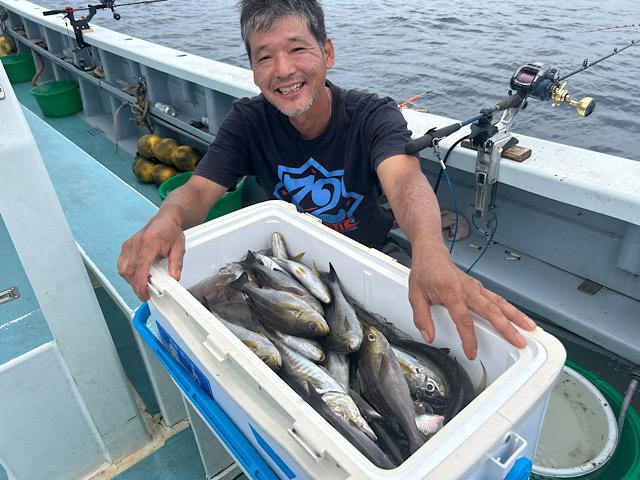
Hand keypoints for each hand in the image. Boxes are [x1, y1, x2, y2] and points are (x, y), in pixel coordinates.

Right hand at [118, 215, 184, 300]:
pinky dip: (128, 273)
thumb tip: (174, 277)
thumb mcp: (179, 247)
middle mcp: (136, 242)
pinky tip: (138, 275)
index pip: (140, 266)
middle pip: (129, 270)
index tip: (143, 293)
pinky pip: (122, 264)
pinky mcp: (126, 246)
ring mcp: (129, 244)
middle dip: (136, 285)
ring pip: (123, 269)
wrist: (165, 220)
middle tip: (146, 293)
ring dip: (131, 280)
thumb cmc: (171, 231)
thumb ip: (176, 263)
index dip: (140, 283)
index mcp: (149, 242)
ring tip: (144, 284)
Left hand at [408, 241, 535, 359]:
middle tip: (518, 341)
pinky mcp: (479, 288)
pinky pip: (497, 299)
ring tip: (530, 329)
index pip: (463, 319)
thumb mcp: (415, 295)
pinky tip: (520, 318)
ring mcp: (476, 288)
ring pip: (499, 303)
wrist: (431, 253)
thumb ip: (421, 318)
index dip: (469, 338)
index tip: (472, 352)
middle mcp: (468, 289)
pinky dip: (511, 309)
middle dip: (506, 328)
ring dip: (516, 317)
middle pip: (491, 311)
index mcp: (451, 291)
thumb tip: (429, 336)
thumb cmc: (425, 272)